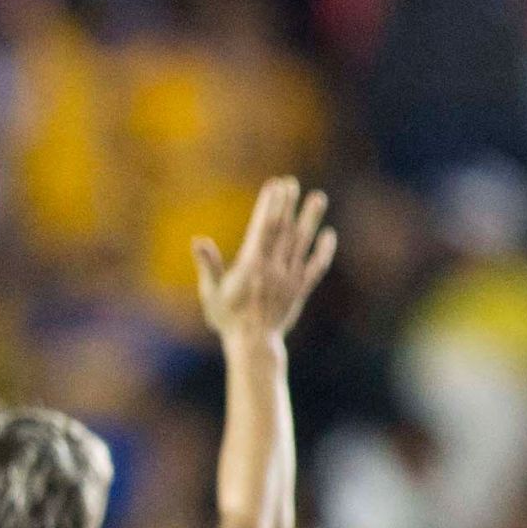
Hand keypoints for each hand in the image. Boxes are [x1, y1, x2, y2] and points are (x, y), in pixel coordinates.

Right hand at [196, 176, 337, 347]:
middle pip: (284, 230)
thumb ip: (208, 266)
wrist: (252, 344)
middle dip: (287, 205)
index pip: (263, 228)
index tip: (275, 186)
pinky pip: (316, 267)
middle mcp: (274, 268)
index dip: (270, 205)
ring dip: (311, 219)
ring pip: (302, 243)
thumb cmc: (227, 319)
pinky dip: (323, 251)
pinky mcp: (301, 290)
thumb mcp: (210, 293)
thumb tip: (198, 241)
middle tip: (292, 183)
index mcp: (251, 265)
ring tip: (318, 198)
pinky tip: (329, 235)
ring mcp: (290, 278)